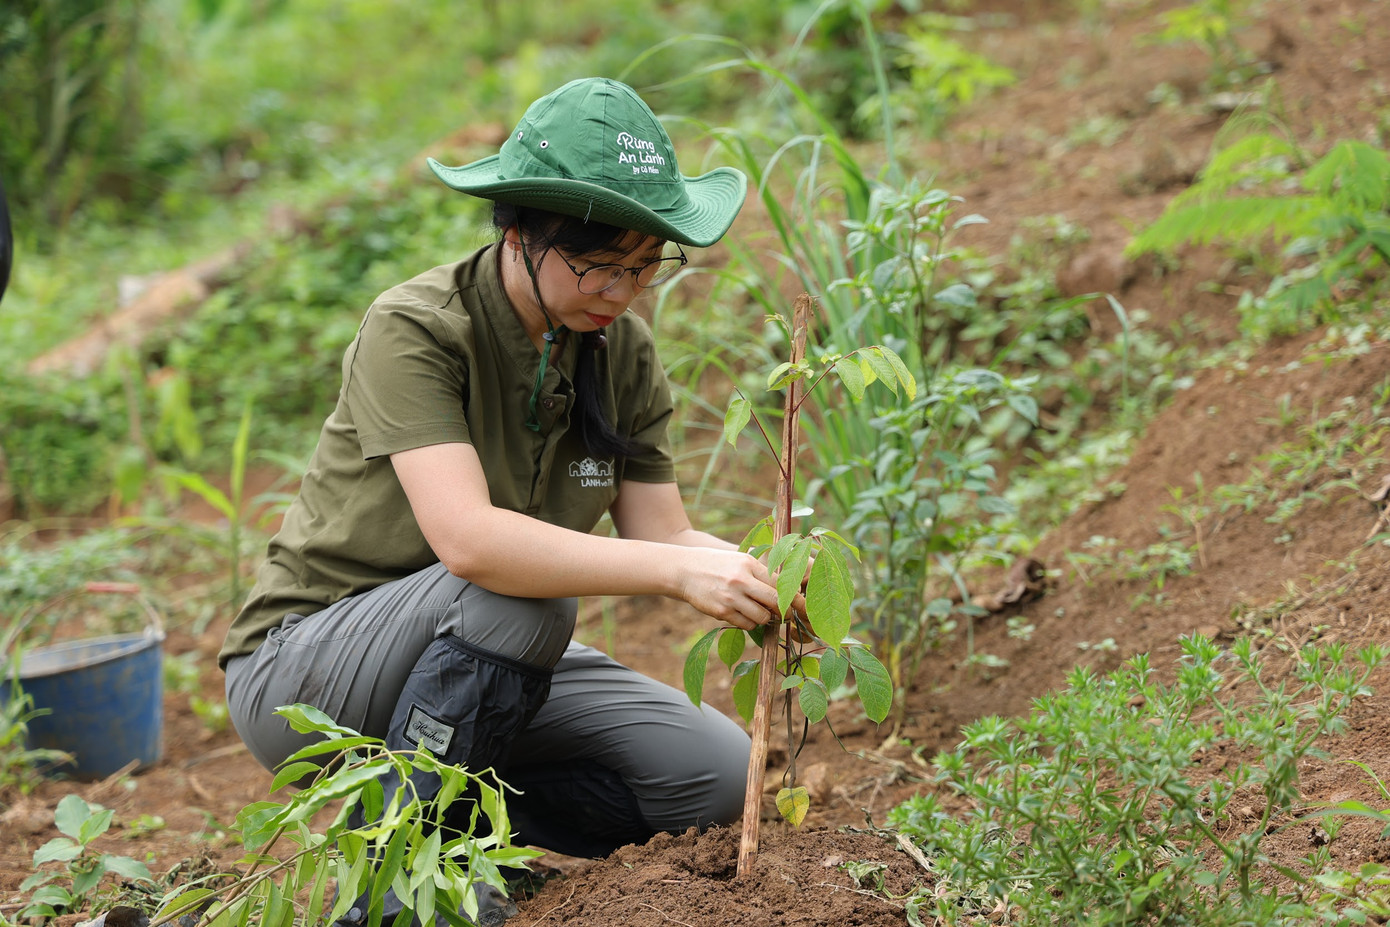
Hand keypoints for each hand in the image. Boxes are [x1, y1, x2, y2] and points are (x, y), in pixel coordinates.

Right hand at [678, 549, 816, 642]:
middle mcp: (741, 580)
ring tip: (761, 613)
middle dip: (786, 612)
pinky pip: (746, 624)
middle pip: (775, 602)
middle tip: (788, 616)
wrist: (684, 570)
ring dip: (765, 619)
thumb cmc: (718, 564)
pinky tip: (744, 614)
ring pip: (762, 617)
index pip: (780, 583)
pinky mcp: (721, 611)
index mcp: (749, 564)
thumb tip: (787, 594)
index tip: (804, 606)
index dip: (795, 597)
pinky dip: (749, 623)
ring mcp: (730, 597)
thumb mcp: (740, 560)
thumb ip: (761, 574)